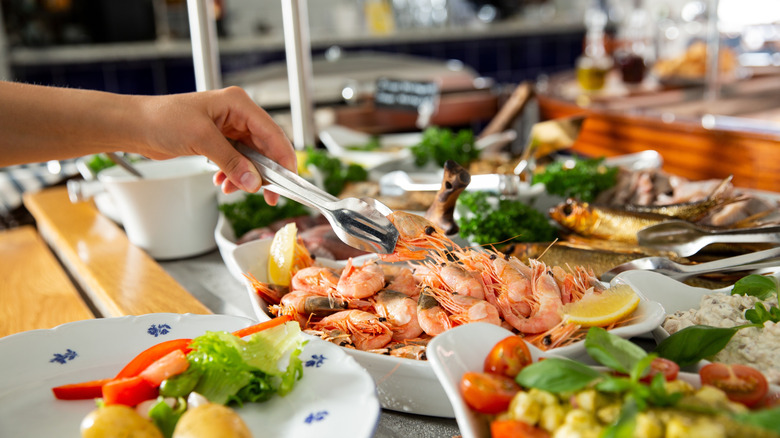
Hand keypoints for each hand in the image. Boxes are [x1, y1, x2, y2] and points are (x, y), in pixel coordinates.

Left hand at [134, 86, 295, 204]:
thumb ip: (231, 162)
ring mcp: (228, 128)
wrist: (135, 125)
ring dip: (246, 176)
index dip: (283, 158)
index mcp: (238, 104)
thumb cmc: (162, 118)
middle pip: (265, 147)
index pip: (272, 133)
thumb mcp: (201, 139)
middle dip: (266, 173)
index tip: (289, 180)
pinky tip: (223, 183)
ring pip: (251, 157)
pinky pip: (236, 161)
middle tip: (269, 195)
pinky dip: (233, 175)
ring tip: (235, 189)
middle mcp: (237, 114)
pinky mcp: (218, 141)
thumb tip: (254, 182)